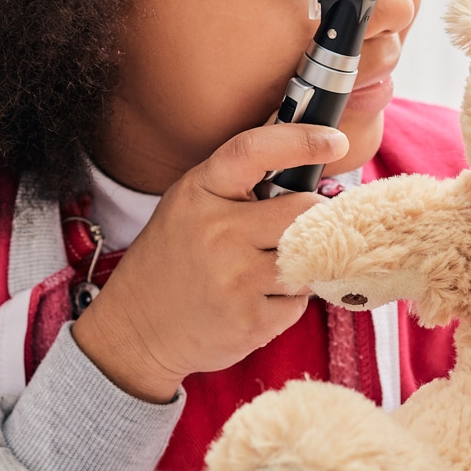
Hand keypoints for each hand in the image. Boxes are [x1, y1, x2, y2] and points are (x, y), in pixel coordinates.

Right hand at [72, 124, 347, 401]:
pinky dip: (288, 301)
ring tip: (269, 270)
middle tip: (307, 228)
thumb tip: (305, 147)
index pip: (254, 151)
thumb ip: (239, 180)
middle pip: (303, 210)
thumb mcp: (191, 204)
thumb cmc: (174, 258)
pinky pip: (299, 302)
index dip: (300, 141)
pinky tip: (257, 302)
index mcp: (200, 191)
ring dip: (304, 265)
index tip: (335, 140)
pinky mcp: (251, 320)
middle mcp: (218, 231)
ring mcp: (235, 278)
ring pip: (310, 259)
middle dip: (318, 217)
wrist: (135, 329)